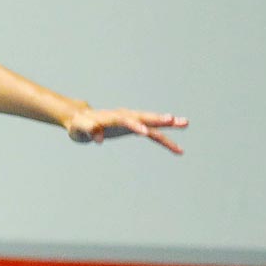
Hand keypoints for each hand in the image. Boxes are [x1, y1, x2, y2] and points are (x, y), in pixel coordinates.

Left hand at [64, 107, 188, 153]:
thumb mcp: (80, 128)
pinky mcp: (135, 128)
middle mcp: (125, 116)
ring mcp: (132, 121)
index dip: (134, 125)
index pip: (125, 120)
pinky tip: (177, 149)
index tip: (145, 132)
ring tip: (185, 123)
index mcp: (112, 116)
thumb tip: (97, 139)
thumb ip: (89, 131)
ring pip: (152, 124)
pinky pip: (153, 134)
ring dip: (168, 125)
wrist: (81, 120)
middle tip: (175, 119)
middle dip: (159, 119)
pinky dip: (164, 140)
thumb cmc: (79, 125)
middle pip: (145, 117)